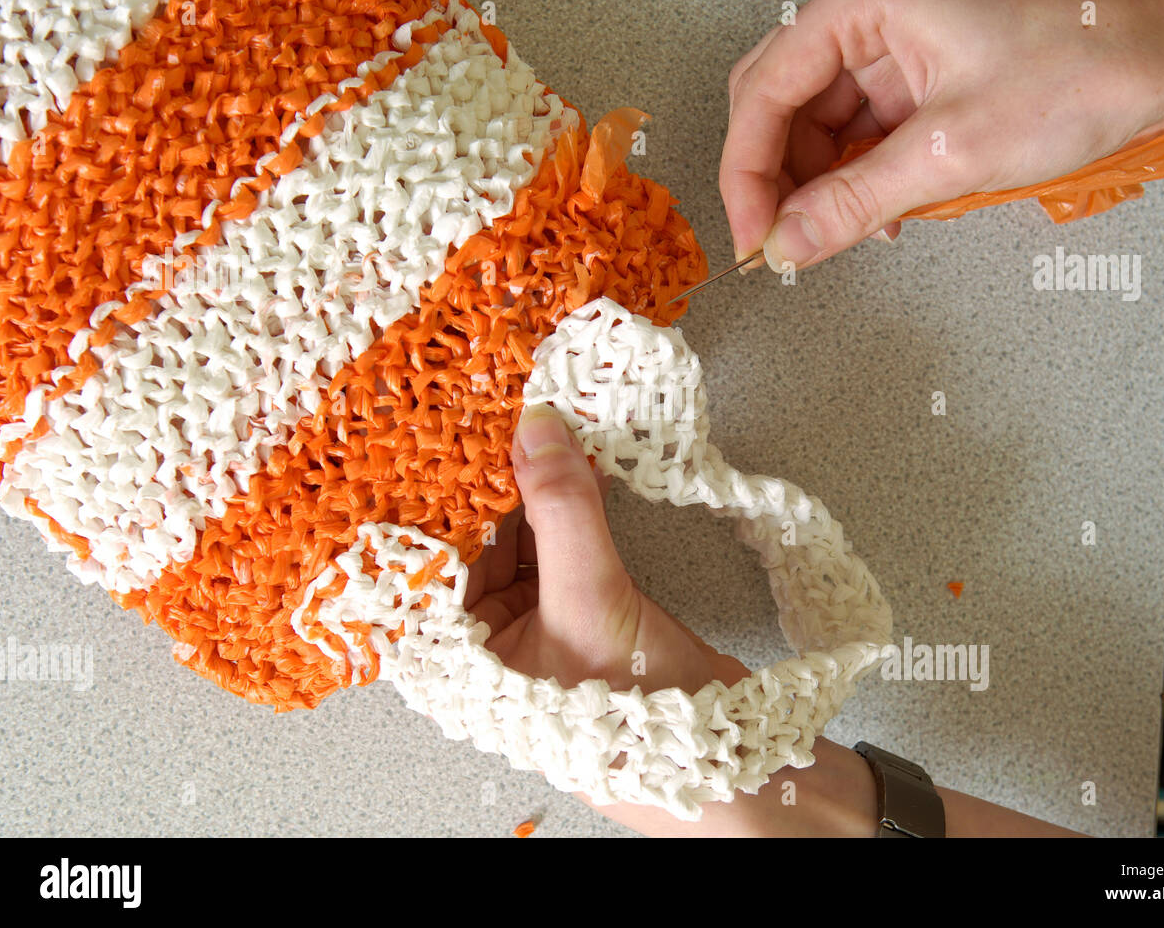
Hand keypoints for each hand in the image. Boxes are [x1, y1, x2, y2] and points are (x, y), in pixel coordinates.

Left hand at [467, 404, 1085, 836]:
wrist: (731, 758)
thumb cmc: (639, 724)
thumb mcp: (590, 607)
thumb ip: (563, 515)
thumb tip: (537, 432)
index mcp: (462, 659)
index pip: (432, 558)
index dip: (437, 492)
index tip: (447, 426)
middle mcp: (488, 639)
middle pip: (475, 538)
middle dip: (489, 476)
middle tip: (493, 405)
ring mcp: (536, 620)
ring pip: (521, 533)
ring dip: (532, 480)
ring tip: (531, 416)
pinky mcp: (581, 603)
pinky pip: (562, 539)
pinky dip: (567, 499)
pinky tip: (569, 455)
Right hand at [721, 0, 1163, 271]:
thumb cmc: (1087, 65)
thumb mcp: (951, 150)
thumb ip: (855, 202)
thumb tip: (788, 243)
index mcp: (866, 3)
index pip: (765, 92)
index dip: (747, 174)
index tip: (753, 235)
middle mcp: (874, 18)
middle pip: (783, 107)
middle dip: (779, 181)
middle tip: (781, 242)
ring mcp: (898, 49)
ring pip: (821, 128)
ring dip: (824, 188)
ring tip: (841, 235)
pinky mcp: (924, 80)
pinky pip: (865, 136)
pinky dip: (862, 181)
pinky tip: (880, 216)